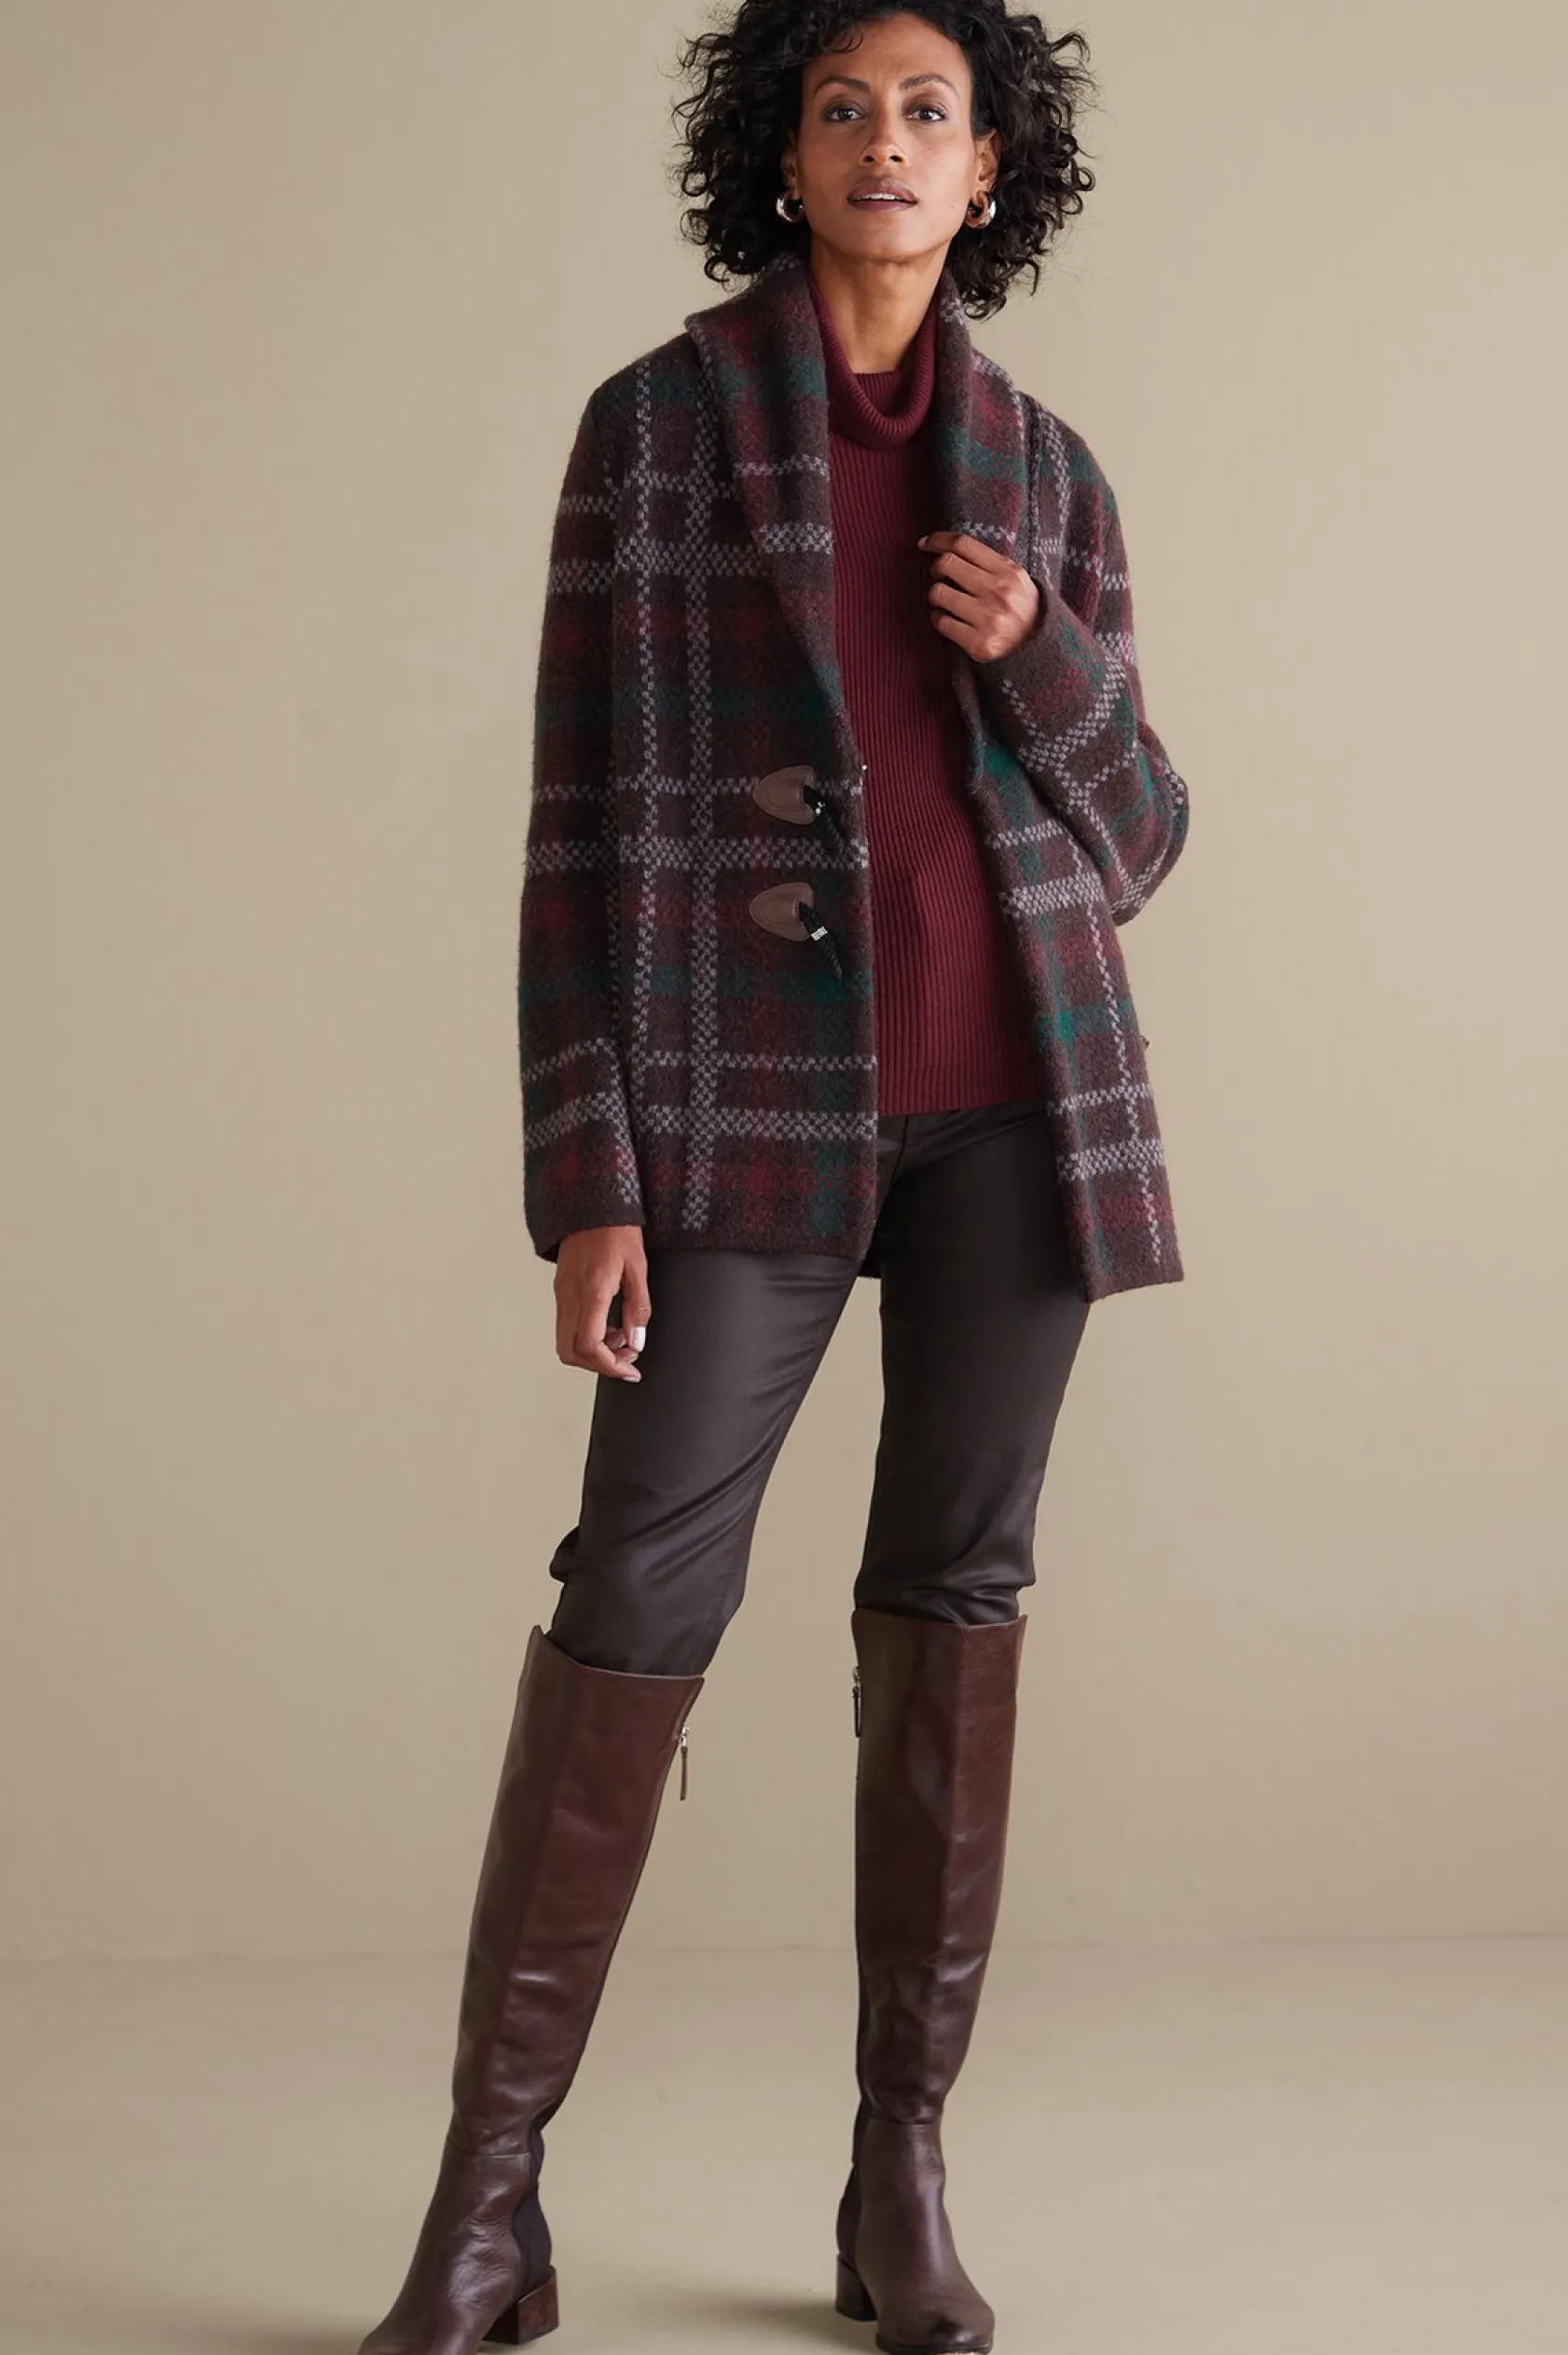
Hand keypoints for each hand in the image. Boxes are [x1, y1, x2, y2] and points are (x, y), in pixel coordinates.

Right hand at [554, 1225, 650, 1380]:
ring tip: (621, 1339)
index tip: (631, 1370)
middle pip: (570, 1352)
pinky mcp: (560, 1289)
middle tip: (627, 1359)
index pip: (589, 1346)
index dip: (610, 1366)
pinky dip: (586, 1337)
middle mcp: (570, 1295)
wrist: (591, 1202)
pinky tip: (609, 1325)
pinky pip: (566, 1325)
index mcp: (591, 1291)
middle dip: (599, 1365)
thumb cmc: (618, 1230)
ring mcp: (561, 1293)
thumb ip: (638, 1307)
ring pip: (564, 1342)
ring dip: (592, 1352)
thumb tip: (636, 1342)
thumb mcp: (638, 1266)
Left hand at [920, 531, 1042, 663]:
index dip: (937, 540)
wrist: (1038, 646)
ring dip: (935, 596)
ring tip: (946, 601)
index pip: (962, 544)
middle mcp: (999, 592)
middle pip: (946, 564)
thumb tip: (944, 548)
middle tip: (940, 577)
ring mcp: (988, 619)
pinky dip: (938, 619)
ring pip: (938, 593)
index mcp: (1007, 571)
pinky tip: (948, 620)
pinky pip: (941, 622)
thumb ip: (985, 561)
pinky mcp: (978, 644)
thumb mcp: (1013, 577)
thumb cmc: (1018, 606)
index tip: (925, 544)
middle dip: (936, 569)